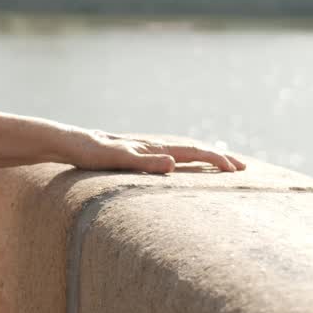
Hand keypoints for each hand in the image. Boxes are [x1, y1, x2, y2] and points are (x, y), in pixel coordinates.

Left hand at [72, 129, 246, 174]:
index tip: (236, 170)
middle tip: (243, 169)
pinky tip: (185, 167)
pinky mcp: (136, 155)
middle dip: (218, 158)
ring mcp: (145, 149)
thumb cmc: (89, 152)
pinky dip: (186, 161)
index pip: (193, 151)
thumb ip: (144, 161)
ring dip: (205, 159)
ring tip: (222, 166)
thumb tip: (175, 164)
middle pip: (193, 150)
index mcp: (153, 147)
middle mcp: (153, 146)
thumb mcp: (116, 158)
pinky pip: (170, 157)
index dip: (216, 160)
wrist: (69, 142)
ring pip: (183, 152)